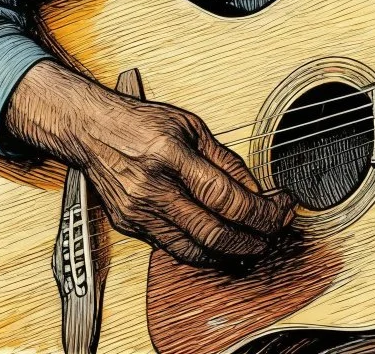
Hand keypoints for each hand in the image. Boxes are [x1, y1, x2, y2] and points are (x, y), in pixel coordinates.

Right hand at [6, 61, 291, 266]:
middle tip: (276, 229)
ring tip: (257, 241)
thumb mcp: (192, 126)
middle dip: (254, 237)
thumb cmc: (141, 123)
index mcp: (170, 155)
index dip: (260, 210)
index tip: (281, 207)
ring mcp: (139, 212)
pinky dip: (205, 251)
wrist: (92, 130)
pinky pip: (175, 248)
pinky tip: (225, 244)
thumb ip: (225, 159)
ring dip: (233, 251)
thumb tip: (255, 188)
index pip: (224, 197)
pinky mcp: (132, 226)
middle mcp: (152, 189)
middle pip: (213, 231)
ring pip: (195, 249)